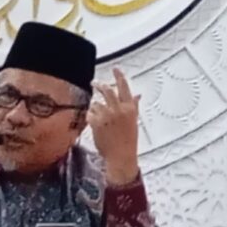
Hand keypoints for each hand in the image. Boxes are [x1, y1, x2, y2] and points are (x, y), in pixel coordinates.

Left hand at [87, 68, 139, 185]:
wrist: (121, 156)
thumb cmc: (128, 141)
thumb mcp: (134, 121)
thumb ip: (133, 106)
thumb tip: (136, 95)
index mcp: (129, 109)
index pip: (124, 88)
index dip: (119, 77)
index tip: (115, 69)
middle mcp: (118, 110)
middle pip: (107, 90)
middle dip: (99, 85)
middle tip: (95, 83)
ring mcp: (106, 115)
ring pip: (96, 104)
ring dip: (96, 109)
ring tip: (100, 120)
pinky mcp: (96, 122)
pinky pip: (90, 114)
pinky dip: (91, 118)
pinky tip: (96, 126)